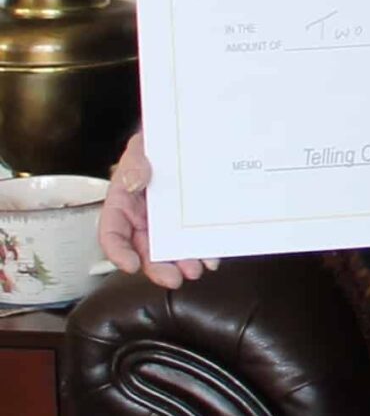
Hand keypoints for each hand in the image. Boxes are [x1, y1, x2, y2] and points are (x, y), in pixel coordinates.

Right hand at [96, 132, 214, 289]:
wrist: (187, 137)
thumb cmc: (156, 143)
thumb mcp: (143, 146)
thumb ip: (135, 160)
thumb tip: (136, 179)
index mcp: (123, 204)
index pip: (112, 233)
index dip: (118, 252)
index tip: (130, 265)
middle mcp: (142, 218)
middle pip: (143, 249)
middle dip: (156, 267)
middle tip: (173, 278)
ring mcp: (165, 222)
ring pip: (168, 250)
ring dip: (180, 263)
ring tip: (195, 270)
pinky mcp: (188, 221)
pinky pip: (192, 239)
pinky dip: (201, 250)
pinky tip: (211, 256)